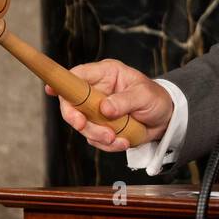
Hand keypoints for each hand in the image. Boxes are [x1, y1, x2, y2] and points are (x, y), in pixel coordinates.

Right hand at [44, 59, 173, 152]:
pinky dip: (107, 144)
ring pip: (82, 125)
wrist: (167, 118)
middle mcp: (97, 91)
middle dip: (76, 118)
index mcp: (106, 74)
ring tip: (117, 139)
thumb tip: (104, 109)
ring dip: (96, 135)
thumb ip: (125, 101)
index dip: (62, 82)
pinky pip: (95, 138)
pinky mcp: (101, 127)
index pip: (78, 75)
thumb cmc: (156, 99)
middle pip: (72, 104)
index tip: (52, 91)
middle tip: (84, 126)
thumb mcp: (144, 96)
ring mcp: (97, 111)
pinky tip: (124, 142)